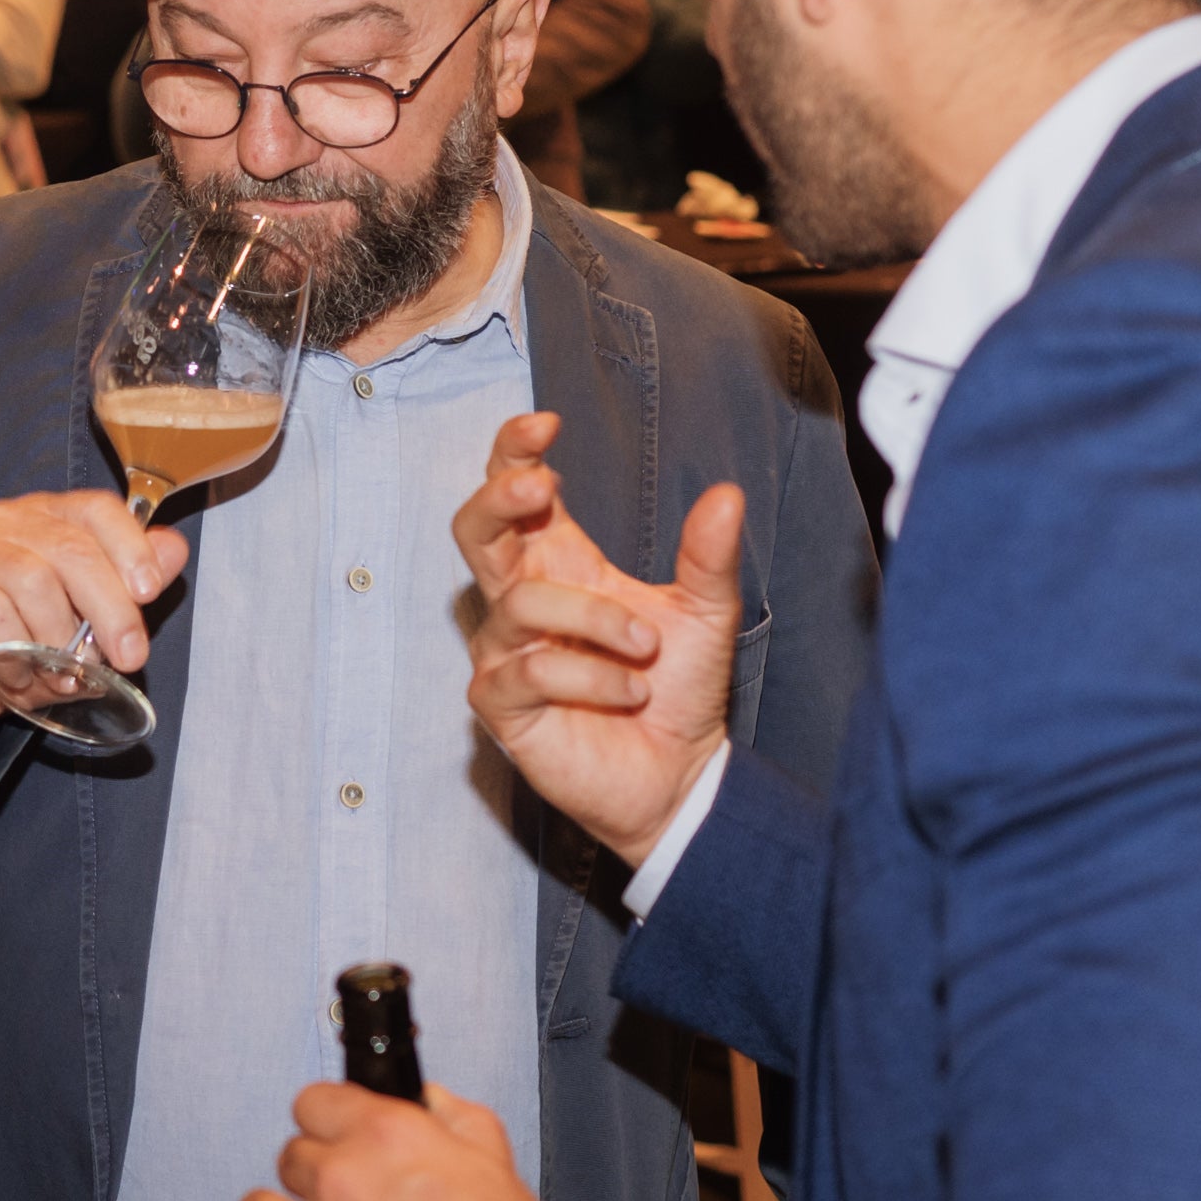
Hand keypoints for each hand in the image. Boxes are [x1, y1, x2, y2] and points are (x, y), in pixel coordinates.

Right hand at [0, 493, 187, 749]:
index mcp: (49, 516)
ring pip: (33, 580)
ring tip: (64, 674)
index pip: (97, 510)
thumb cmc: (25, 645)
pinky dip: (16, 651)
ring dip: (58, 638)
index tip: (149, 593)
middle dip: (110, 608)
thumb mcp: (86, 623)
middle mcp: (7, 520)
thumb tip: (174, 551)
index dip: (130, 548)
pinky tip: (21, 675)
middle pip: (71, 549)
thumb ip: (128, 587)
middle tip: (130, 657)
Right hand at [452, 412, 741, 865]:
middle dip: (498, 499)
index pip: (514, 492)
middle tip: (541, 490)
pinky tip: (629, 693)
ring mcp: (505, 653)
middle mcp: (523, 600)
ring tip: (645, 651)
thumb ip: (709, 557)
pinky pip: (528, 672)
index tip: (546, 425)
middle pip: (473, 529)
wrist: (681, 775)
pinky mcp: (502, 707)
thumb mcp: (705, 613)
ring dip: (592, 618)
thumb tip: (727, 494)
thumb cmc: (677, 689)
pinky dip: (588, 677)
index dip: (513, 453)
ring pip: (521, 602)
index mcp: (562, 563)